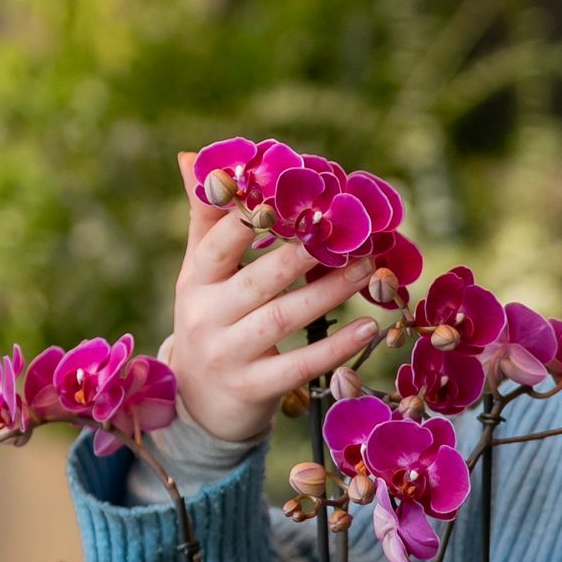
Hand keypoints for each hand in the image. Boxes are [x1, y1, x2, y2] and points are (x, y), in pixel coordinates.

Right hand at [167, 150, 378, 445]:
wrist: (198, 405)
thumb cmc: (210, 324)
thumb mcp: (199, 275)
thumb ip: (204, 220)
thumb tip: (192, 156)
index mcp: (194, 281)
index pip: (220, 241)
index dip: (253, 215)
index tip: (296, 191)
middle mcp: (205, 316)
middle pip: (260, 278)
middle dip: (306, 251)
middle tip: (351, 228)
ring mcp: (228, 355)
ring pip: (284, 317)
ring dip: (331, 291)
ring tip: (370, 268)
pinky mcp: (252, 389)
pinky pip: (300, 365)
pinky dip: (336, 346)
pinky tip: (368, 327)